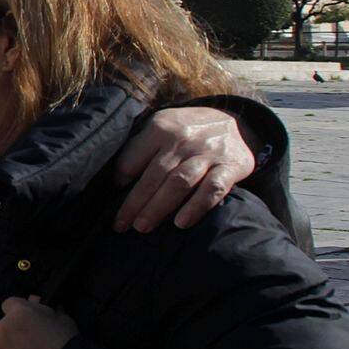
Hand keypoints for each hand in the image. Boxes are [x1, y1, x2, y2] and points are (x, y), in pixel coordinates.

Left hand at [0, 296, 76, 348]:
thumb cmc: (68, 347)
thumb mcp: (62, 319)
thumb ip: (44, 309)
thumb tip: (33, 300)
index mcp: (20, 311)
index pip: (9, 304)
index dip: (18, 313)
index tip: (26, 323)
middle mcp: (3, 325)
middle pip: (3, 324)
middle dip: (13, 331)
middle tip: (28, 344)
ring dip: (5, 346)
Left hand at [113, 107, 254, 231]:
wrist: (235, 122)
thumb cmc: (186, 131)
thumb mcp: (161, 126)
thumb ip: (140, 147)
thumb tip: (118, 180)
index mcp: (160, 127)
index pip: (133, 157)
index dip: (121, 178)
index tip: (113, 195)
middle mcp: (183, 138)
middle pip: (154, 175)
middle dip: (135, 202)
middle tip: (121, 225)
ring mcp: (208, 152)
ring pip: (179, 183)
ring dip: (158, 207)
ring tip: (142, 227)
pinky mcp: (231, 166)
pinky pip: (213, 189)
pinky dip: (196, 207)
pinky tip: (181, 223)